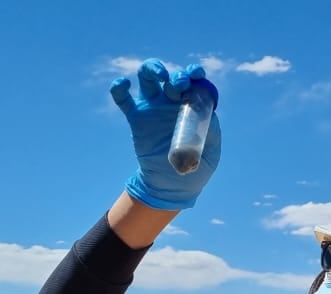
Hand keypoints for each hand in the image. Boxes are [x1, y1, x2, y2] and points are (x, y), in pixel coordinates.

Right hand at [111, 60, 221, 209]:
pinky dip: (119, 88)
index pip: (192, 82)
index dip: (193, 73)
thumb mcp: (211, 150)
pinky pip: (123, 99)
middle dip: (176, 76)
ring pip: (147, 78)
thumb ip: (210, 129)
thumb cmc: (197, 166)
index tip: (196, 74)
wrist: (174, 186)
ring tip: (159, 75)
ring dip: (151, 69)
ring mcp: (153, 109)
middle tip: (180, 85)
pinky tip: (123, 83)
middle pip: (169, 77)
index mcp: (191, 106)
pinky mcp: (136, 119)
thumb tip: (207, 114)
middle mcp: (171, 102)